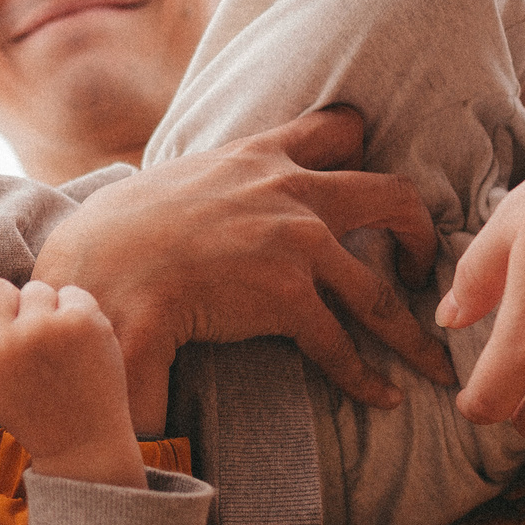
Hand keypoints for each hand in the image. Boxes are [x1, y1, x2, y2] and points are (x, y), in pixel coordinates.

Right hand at [0, 279, 143, 489]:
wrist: (82, 443)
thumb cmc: (30, 408)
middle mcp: (0, 344)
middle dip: (12, 308)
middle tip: (31, 346)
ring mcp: (40, 330)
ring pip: (35, 288)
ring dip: (46, 310)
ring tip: (56, 350)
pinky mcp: (78, 322)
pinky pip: (71, 293)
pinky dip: (77, 313)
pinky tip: (79, 346)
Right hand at [32, 107, 444, 413]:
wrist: (93, 266)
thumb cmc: (112, 234)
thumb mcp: (168, 184)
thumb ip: (208, 188)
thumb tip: (205, 210)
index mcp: (256, 155)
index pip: (336, 128)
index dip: (365, 155)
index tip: (373, 178)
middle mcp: (287, 189)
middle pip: (391, 196)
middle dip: (420, 234)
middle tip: (422, 270)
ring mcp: (294, 241)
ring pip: (379, 287)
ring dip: (410, 329)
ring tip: (431, 361)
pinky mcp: (286, 295)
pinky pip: (343, 342)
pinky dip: (367, 375)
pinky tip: (381, 396)